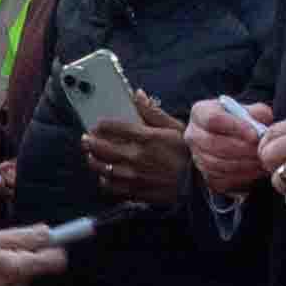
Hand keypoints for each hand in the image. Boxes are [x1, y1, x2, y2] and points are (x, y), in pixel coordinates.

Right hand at [0, 223, 72, 285]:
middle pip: (37, 264)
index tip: (48, 234)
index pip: (57, 260)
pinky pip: (6, 282)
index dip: (55, 244)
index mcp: (20, 268)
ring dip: (8, 262)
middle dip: (24, 252)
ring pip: (20, 273)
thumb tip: (48, 232)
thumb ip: (22, 237)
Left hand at [82, 90, 195, 207]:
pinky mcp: (135, 191)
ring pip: (102, 168)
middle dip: (90, 141)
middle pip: (101, 148)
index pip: (112, 127)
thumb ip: (153, 112)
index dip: (100, 124)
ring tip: (91, 156)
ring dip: (93, 161)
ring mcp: (134, 176)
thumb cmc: (188, 154)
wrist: (199, 184)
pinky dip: (105, 180)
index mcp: (146, 138)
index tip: (97, 124)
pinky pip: (112, 186)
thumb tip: (138, 95)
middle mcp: (136, 157)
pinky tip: (105, 175)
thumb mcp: (175, 128)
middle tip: (87, 138)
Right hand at [185, 97, 271, 196]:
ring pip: (216, 163)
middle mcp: (193, 134)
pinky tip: (255, 170)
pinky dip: (240, 176)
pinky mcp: (205, 174)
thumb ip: (258, 114)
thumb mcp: (252, 111)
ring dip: (242, 164)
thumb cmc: (244, 122)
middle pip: (212, 143)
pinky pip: (221, 178)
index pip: (213, 118)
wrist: (237, 140)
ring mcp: (197, 156)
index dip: (235, 127)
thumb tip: (261, 128)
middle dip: (240, 148)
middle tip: (260, 150)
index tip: (255, 134)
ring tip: (260, 160)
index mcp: (200, 112)